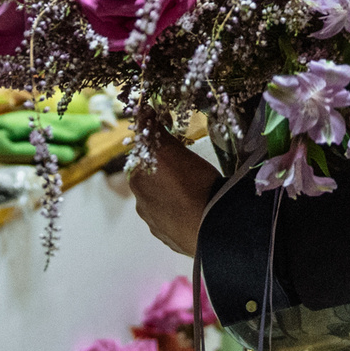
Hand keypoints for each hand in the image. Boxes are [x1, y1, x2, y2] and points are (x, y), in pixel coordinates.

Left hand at [132, 133, 219, 257]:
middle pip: (151, 181)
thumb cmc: (194, 183)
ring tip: (196, 194)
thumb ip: (155, 130)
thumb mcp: (175, 150)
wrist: (213, 227)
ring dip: (173, 197)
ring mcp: (154, 224)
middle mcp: (140, 202)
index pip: (142, 158)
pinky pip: (173, 223)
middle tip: (189, 171)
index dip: (159, 153)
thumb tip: (142, 110)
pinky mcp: (169, 240)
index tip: (177, 152)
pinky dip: (181, 216)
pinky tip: (196, 212)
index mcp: (137, 179)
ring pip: (161, 203)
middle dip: (165, 176)